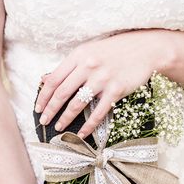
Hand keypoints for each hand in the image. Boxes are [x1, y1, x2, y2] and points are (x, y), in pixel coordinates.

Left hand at [35, 29, 172, 138]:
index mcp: (78, 56)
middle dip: (50, 110)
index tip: (38, 108)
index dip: (43, 96)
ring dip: (65, 119)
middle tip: (43, 122)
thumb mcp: (88, 51)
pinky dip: (89, 126)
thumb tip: (45, 78)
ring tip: (59, 128)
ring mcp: (103, 78)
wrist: (144, 49)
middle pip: (62, 93)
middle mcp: (88, 66)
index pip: (54, 79)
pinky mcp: (116, 90)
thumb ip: (69, 66)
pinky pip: (99, 112)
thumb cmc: (115, 51)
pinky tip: (82, 134)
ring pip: (78, 104)